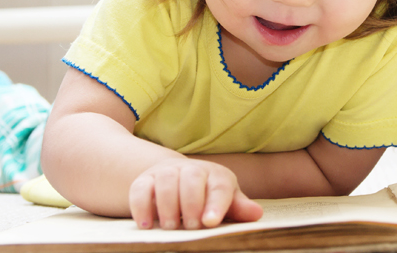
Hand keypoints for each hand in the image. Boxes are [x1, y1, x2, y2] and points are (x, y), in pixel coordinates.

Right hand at [129, 157, 263, 229]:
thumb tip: (256, 214)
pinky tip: (146, 225)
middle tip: (191, 227)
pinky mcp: (145, 180)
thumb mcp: (226, 202)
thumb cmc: (209, 197)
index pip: (219, 187)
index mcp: (217, 176)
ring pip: (165, 181)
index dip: (216, 205)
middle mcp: (192, 169)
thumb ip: (238, 208)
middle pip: (192, 179)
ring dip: (167, 205)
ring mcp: (167, 172)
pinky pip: (140, 189)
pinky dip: (141, 206)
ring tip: (171, 227)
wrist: (179, 178)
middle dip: (191, 204)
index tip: (210, 223)